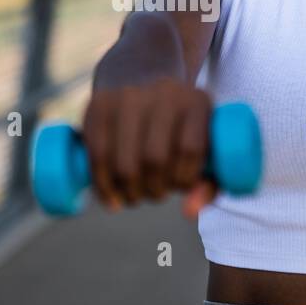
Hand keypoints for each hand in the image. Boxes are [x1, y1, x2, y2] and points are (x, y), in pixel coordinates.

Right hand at [82, 78, 217, 216]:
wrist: (150, 96)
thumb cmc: (183, 133)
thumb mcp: (206, 153)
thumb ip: (208, 184)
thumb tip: (189, 211)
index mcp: (195, 102)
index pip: (189, 149)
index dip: (183, 179)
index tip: (179, 186)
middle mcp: (162, 92)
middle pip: (154, 158)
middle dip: (154, 189)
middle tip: (154, 194)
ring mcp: (127, 96)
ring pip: (124, 162)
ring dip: (129, 191)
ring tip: (134, 195)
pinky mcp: (99, 103)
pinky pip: (98, 155)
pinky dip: (103, 184)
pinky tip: (111, 195)